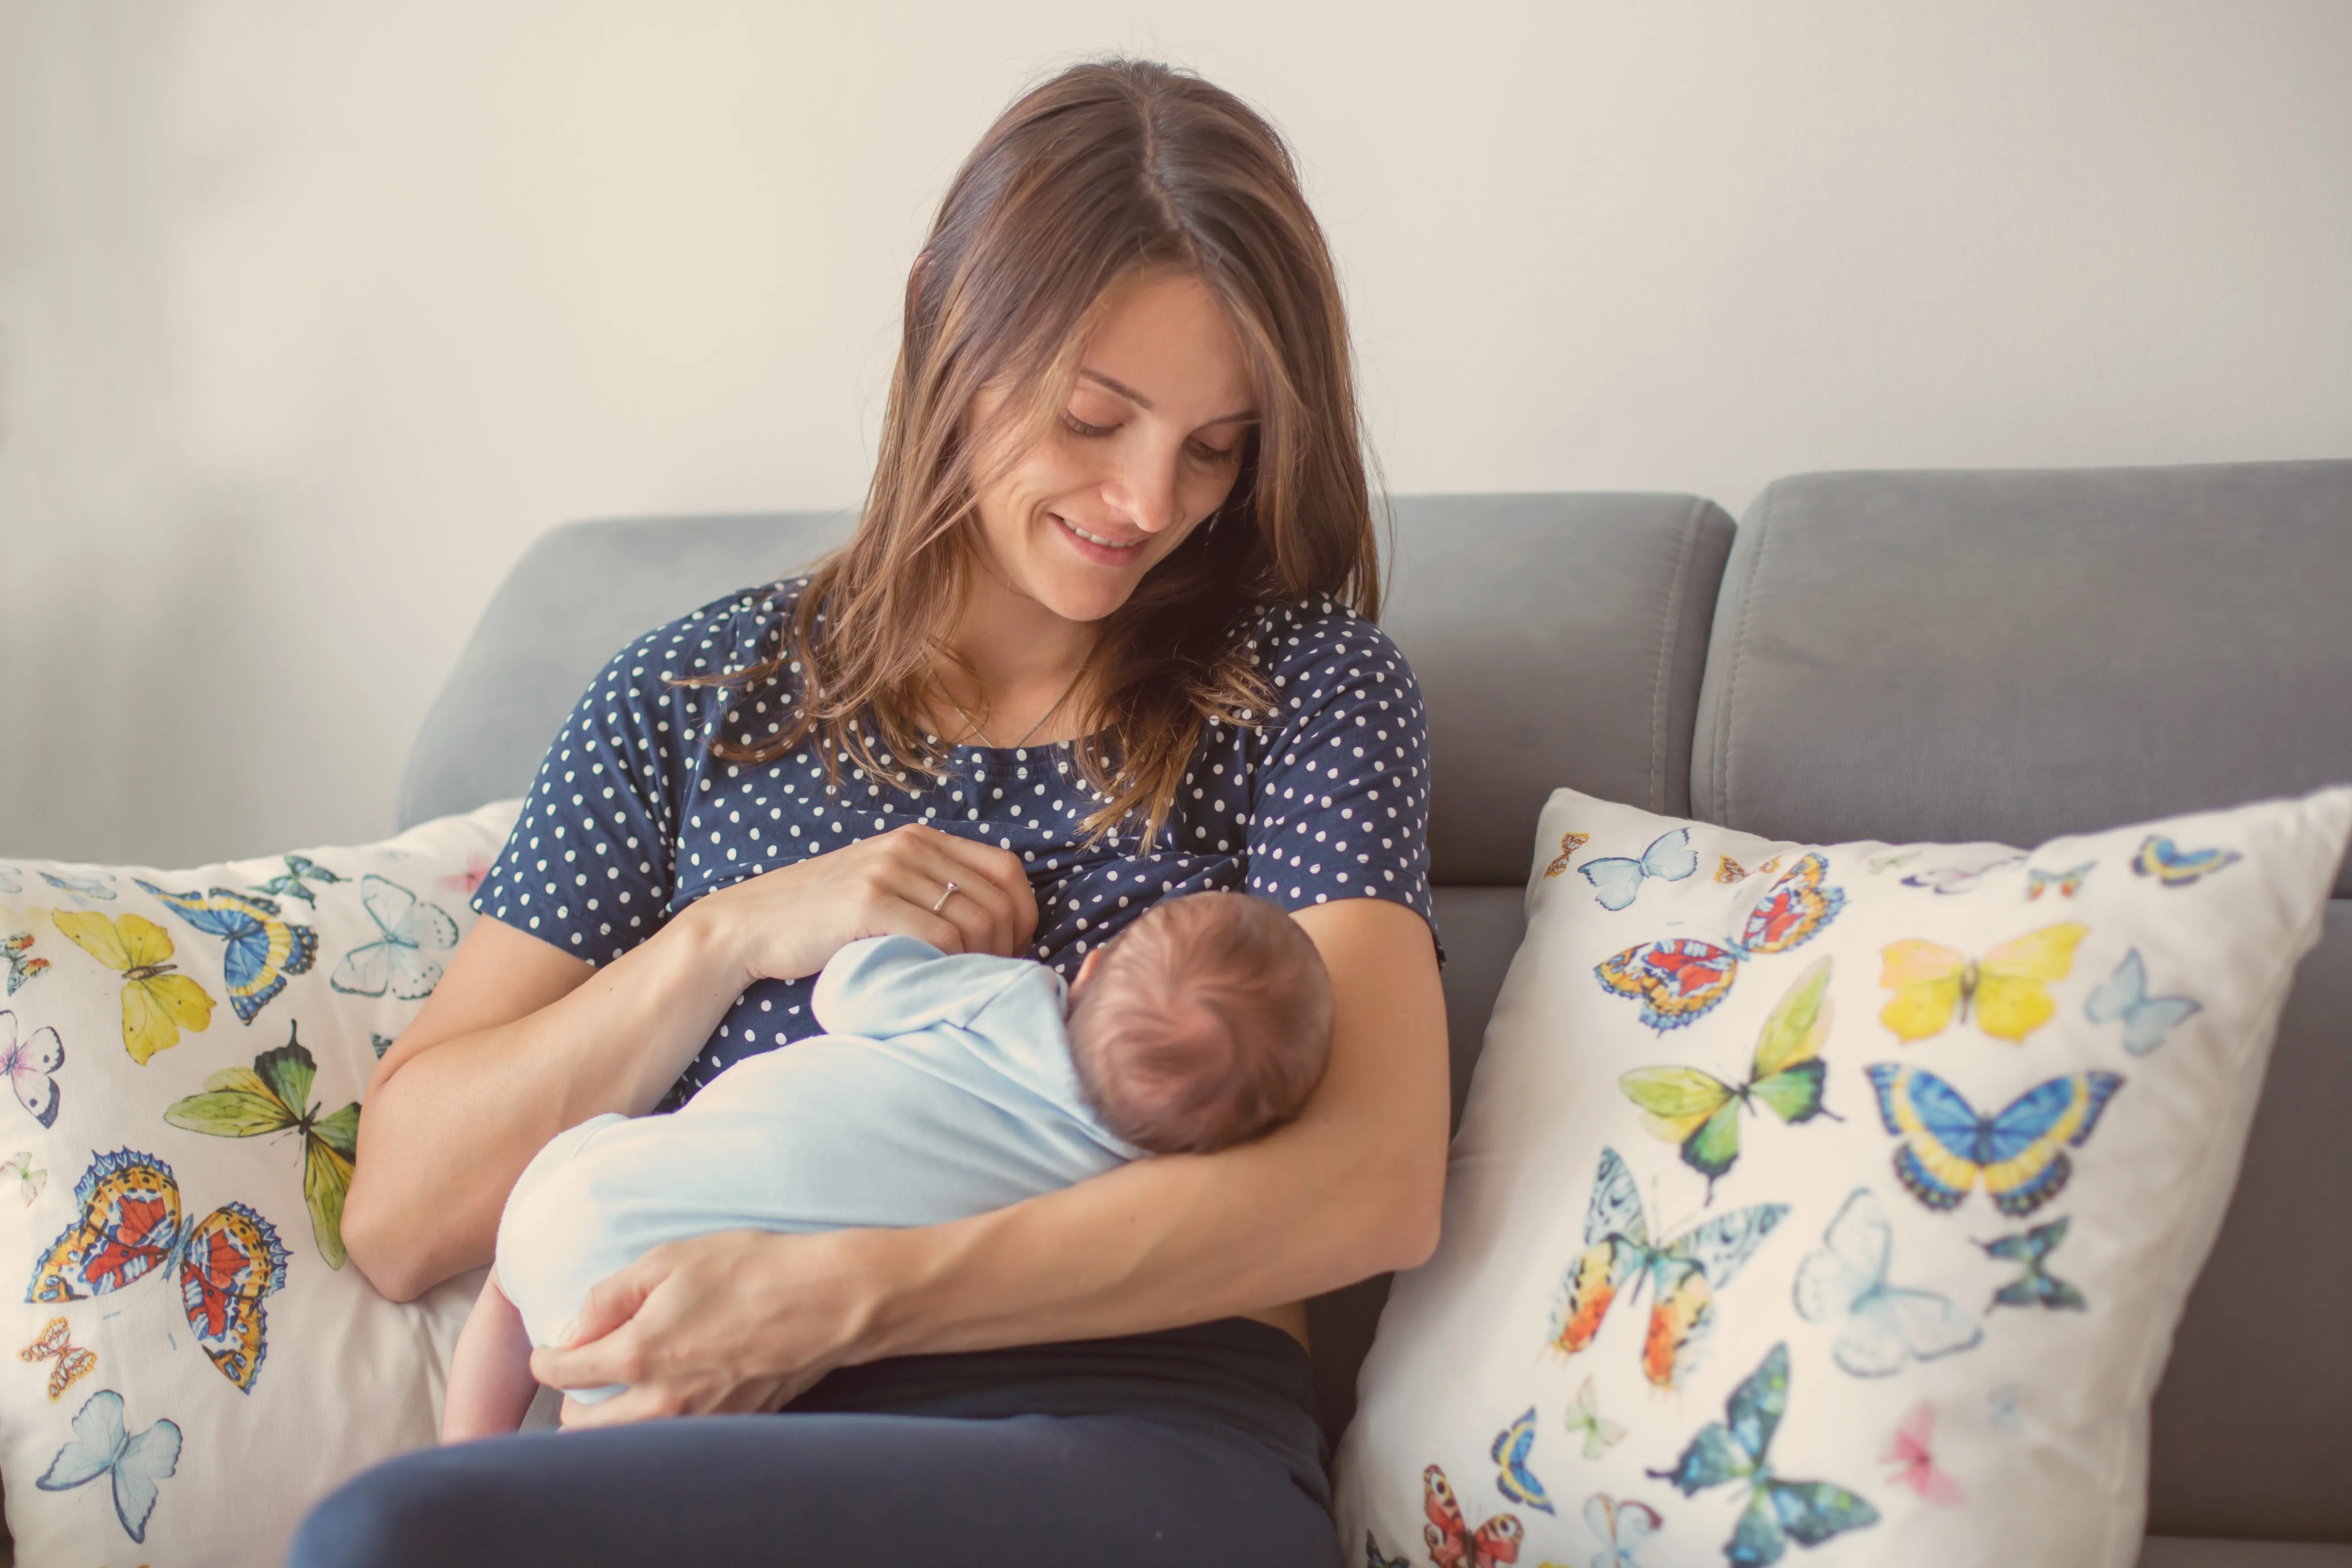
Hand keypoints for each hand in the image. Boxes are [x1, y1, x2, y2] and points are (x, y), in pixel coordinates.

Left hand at [530, 1227, 903, 1427]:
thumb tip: (573, 1327)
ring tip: (623, 1387)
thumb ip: (610, 1295)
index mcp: (638, 1354)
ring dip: (611, 1420)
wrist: (826, 1301)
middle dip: (572, 1400)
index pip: (562, 1372)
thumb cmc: (751, 1270)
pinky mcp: (728, 1425)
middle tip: (584, 1372)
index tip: (550, 1349)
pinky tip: (671, 1391)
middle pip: (582, 1427)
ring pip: (626, 1440)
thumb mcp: (670, 1260)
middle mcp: (661, 1401)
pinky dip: (658, 1424)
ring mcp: (696, 1421)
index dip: (546, 1359)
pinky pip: (672, 1438)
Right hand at [689, 823, 1037, 984]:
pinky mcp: (868, 903)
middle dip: (1009, 946)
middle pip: (1000, 899)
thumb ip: (931, 889)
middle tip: (990, 977)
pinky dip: (950, 965)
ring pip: (976, 921)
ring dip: (982, 961)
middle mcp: (910, 846)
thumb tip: (997, 925)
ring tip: (964, 983)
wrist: (750, 925)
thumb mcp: (883, 885)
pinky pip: (941, 937)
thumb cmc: (821, 918)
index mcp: (920, 838)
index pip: (1007, 869)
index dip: (1024, 914)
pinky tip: (936, 980)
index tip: (1013, 950)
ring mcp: (888, 871)